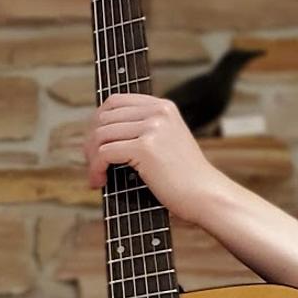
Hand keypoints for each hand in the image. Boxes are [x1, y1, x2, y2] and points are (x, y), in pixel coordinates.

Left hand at [83, 93, 232, 224]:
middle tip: (93, 165)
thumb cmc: (183, 178)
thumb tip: (97, 133)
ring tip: (97, 176)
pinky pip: (104, 153)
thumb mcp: (165, 142)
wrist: (206, 196)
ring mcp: (153, 127)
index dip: (97, 122)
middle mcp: (158, 112)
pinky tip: (100, 181)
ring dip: (91, 158)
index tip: (94, 145)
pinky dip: (96, 169)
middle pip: (103, 118)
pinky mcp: (146, 147)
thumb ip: (140, 131)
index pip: (115, 101)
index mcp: (163, 107)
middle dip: (91, 143)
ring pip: (100, 135)